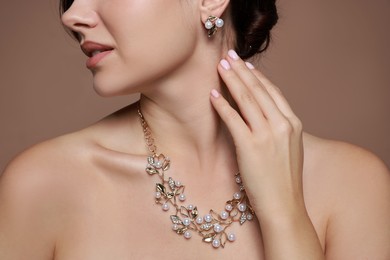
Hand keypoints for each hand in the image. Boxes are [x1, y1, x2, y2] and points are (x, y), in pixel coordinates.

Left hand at [210, 50, 304, 219]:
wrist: (284, 206)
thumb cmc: (284, 181)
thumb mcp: (290, 150)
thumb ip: (279, 130)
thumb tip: (264, 115)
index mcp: (293, 124)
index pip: (273, 92)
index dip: (258, 76)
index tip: (247, 65)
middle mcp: (282, 125)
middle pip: (259, 90)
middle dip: (242, 70)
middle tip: (229, 55)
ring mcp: (267, 135)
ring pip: (246, 99)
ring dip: (231, 79)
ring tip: (220, 66)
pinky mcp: (250, 146)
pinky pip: (233, 119)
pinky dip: (222, 104)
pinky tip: (213, 94)